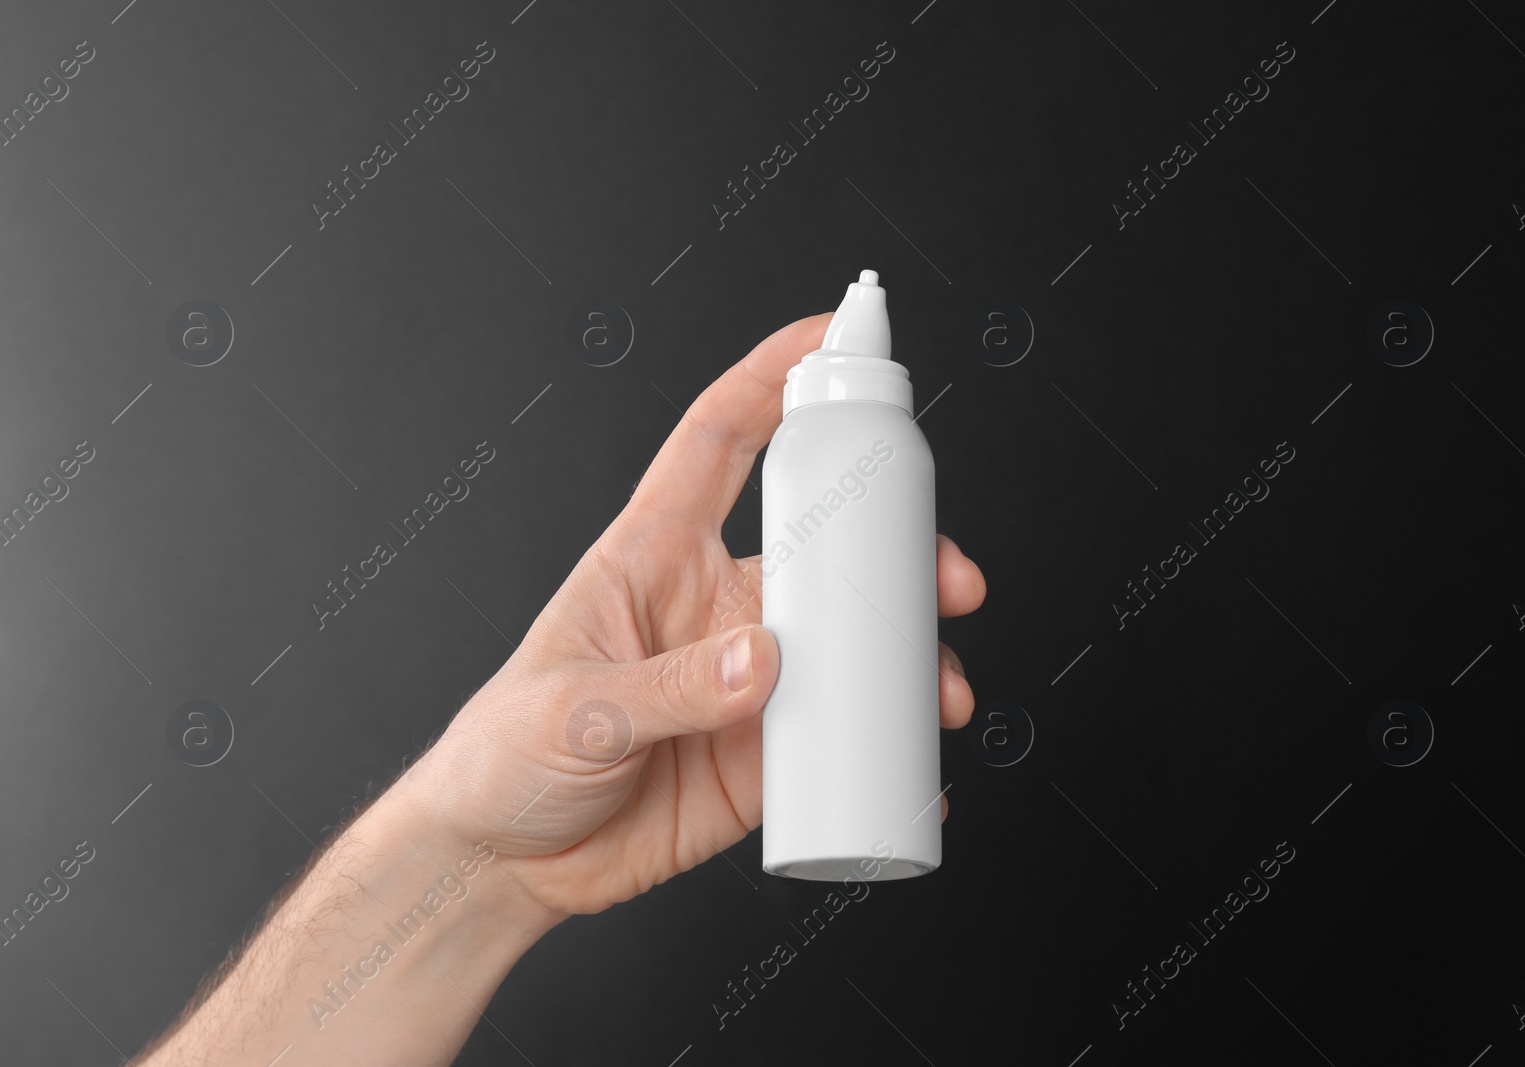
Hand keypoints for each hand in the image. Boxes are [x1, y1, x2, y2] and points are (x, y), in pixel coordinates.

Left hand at [399, 313, 986, 920]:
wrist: (502, 862)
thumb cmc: (504, 757)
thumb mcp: (572, 710)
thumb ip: (667, 688)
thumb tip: (767, 661)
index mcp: (653, 557)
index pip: (719, 442)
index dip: (771, 377)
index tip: (830, 334)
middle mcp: (714, 606)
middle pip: (823, 548)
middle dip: (897, 549)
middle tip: (948, 578)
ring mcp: (746, 682)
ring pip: (852, 643)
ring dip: (908, 655)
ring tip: (942, 693)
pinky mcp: (764, 756)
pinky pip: (844, 739)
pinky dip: (891, 745)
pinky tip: (918, 763)